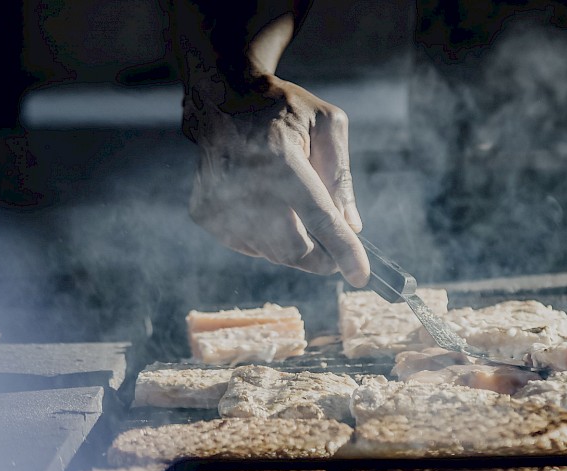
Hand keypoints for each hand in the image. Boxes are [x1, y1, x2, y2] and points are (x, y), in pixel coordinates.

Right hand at [184, 74, 369, 285]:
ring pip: (273, 254)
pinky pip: (250, 247)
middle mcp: (245, 183)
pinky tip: (267, 208)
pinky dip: (268, 240)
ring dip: (296, 246)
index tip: (361, 276)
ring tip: (295, 210)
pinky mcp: (206, 213)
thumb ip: (341, 177)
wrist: (223, 97)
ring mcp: (220, 201)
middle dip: (323, 258)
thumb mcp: (327, 125)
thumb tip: (351, 227)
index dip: (343, 251)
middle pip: (295, 249)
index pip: (319, 217)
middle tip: (336, 250)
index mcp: (281, 158)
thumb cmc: (284, 110)